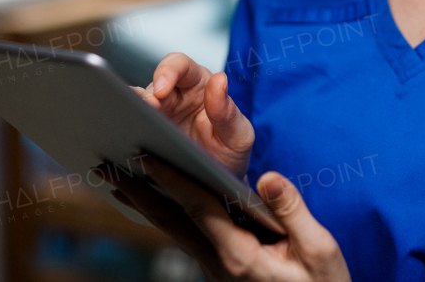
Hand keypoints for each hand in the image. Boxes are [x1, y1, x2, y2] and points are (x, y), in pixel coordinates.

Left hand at [111, 156, 350, 281]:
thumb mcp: (320, 250)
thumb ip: (292, 211)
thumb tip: (267, 177)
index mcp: (240, 256)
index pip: (197, 208)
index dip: (170, 179)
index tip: (143, 155)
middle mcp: (220, 263)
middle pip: (170, 221)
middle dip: (136, 192)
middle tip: (103, 167)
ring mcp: (217, 269)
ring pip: (173, 229)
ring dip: (144, 202)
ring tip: (116, 179)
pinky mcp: (222, 268)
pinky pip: (186, 235)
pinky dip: (165, 213)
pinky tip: (155, 201)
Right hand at [133, 52, 253, 177]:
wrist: (221, 183)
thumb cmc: (230, 151)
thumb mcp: (239, 135)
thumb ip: (228, 111)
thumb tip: (220, 79)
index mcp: (200, 85)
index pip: (180, 66)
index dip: (168, 71)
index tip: (162, 88)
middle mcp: (176, 95)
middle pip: (154, 83)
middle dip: (148, 94)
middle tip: (148, 107)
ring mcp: (160, 114)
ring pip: (138, 102)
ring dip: (134, 109)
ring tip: (133, 121)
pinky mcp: (147, 132)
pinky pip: (131, 122)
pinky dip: (124, 124)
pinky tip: (123, 132)